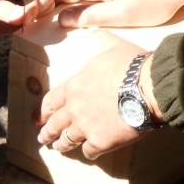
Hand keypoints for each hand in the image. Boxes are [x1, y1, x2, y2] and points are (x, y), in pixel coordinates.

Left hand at [35, 31, 161, 158]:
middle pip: (55, 123)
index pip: (51, 100)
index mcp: (74, 86)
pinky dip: (89, 152)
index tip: (37, 117)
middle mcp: (75, 108)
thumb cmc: (130, 65)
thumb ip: (100, 40)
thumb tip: (94, 30)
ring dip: (62, 144)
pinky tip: (90, 153)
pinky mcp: (102, 142)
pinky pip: (90, 151)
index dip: (42, 110)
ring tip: (58, 147)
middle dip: (47, 131)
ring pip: (68, 139)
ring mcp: (86, 126)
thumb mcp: (112, 46)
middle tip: (42, 137)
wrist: (147, 88)